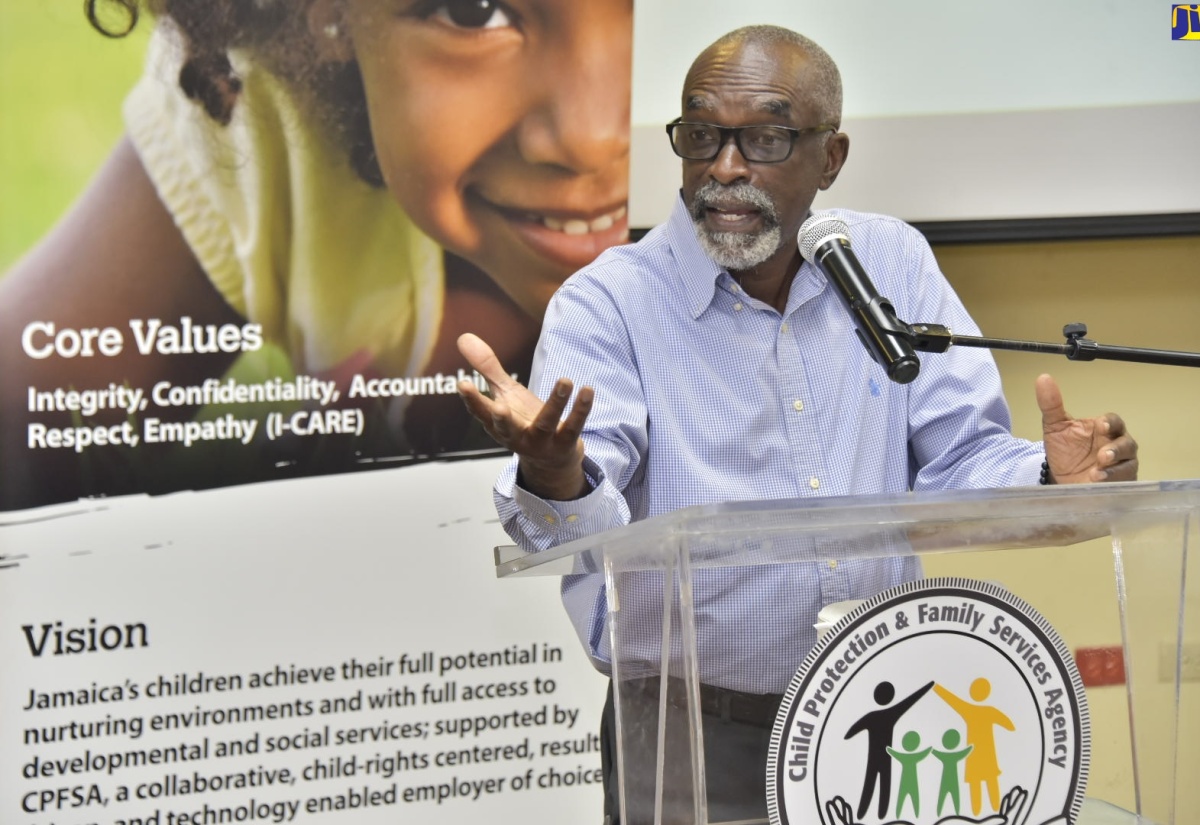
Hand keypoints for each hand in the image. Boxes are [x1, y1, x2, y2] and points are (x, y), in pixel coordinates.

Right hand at [456, 333, 593, 499]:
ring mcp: (541, 442)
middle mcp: (516, 436)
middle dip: (501, 418)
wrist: (551, 460)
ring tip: (566, 380)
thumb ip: (487, 367)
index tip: (463, 384)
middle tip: (499, 406)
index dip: (471, 400)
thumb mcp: (505, 394)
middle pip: (506, 427)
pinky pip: (574, 426)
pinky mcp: (564, 444)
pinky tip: (587, 390)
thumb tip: (463, 337)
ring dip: (556, 403)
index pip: (480, 412)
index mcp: (497, 424)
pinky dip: (581, 409)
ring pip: (546, 424)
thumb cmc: (522, 421)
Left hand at [1036, 374, 1137, 483]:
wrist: (1060, 478)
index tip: (1101, 425)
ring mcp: (1122, 464)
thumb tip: (1043, 378)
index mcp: (1104, 429)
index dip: (1110, 423)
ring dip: (1115, 468)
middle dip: (1117, 449)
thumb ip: (1051, 404)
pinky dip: (1112, 480)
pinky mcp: (1121, 482)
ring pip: (1128, 463)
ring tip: (1097, 472)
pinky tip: (1098, 481)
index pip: (1114, 421)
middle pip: (1127, 443)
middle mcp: (1117, 445)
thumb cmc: (1064, 450)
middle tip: (1102, 455)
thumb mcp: (1054, 427)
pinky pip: (1124, 481)